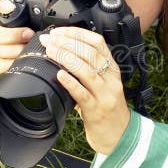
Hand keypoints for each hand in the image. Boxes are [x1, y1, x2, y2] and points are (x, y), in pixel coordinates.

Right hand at [0, 0, 34, 73]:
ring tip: (27, 48)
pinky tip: (19, 60)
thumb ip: (32, 0)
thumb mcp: (28, 11)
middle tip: (28, 34)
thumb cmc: (26, 24)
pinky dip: (8, 63)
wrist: (19, 46)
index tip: (9, 7)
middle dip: (9, 34)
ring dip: (12, 50)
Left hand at [39, 27, 129, 155]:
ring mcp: (105, 94)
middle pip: (90, 53)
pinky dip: (70, 82)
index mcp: (112, 69)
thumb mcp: (103, 84)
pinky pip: (82, 93)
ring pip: (87, 70)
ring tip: (50, 52)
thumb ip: (90, 69)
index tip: (59, 31)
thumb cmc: (107, 108)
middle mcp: (111, 79)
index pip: (98, 43)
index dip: (77, 34)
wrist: (119, 135)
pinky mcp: (96, 110)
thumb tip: (63, 51)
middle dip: (67, 43)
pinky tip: (59, 75)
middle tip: (49, 40)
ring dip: (66, 58)